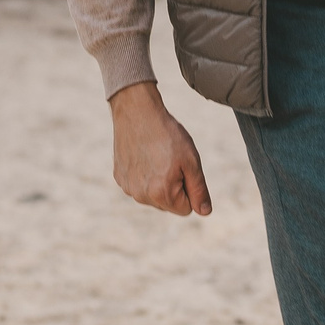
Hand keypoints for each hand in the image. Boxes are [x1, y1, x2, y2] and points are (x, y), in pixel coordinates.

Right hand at [110, 81, 211, 214]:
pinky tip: (144, 155)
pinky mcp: (119, 178)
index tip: (184, 168)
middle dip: (175, 187)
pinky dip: (144, 174)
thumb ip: (199, 190)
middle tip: (171, 161)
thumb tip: (205, 212)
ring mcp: (128, 188)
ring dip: (159, 182)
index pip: (186, 209)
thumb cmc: (168, 135)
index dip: (190, 189)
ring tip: (157, 156)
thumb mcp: (191, 161)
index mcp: (161, 194)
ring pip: (153, 195)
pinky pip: (139, 185)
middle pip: (169, 204)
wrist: (137, 112)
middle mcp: (141, 196)